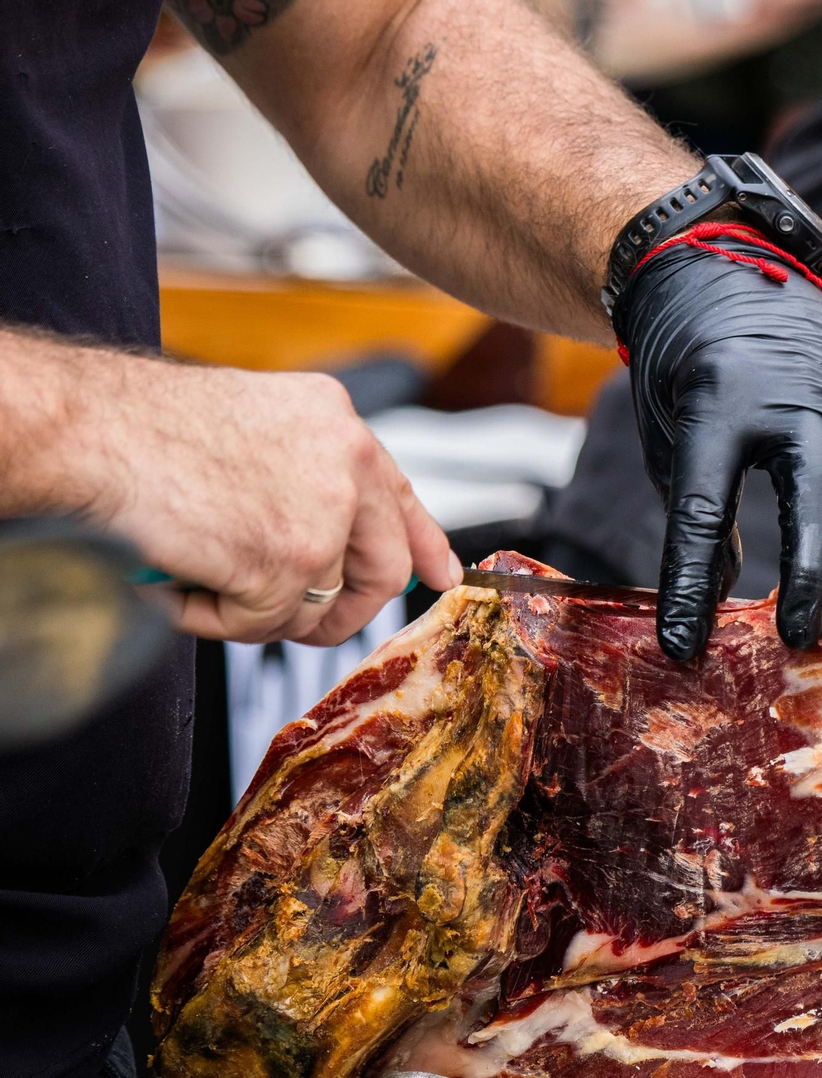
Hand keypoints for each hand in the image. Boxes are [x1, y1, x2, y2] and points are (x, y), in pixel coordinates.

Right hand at [92, 364, 460, 645]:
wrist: (94, 429)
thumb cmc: (147, 427)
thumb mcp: (257, 427)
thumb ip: (304, 474)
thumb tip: (332, 539)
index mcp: (339, 423)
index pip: (401, 497)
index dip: (423, 545)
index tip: (441, 577)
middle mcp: (349, 463)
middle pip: (383, 568)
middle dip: (344, 611)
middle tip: (302, 623)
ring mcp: (326, 515)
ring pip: (318, 607)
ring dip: (259, 614)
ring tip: (204, 584)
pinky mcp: (290, 562)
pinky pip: (262, 625)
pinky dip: (213, 619)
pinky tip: (178, 582)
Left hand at [615, 229, 821, 659]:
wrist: (727, 274)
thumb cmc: (688, 376)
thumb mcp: (670, 441)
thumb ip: (700, 521)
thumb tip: (722, 607)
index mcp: (715, 401)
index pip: (705, 508)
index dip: (693, 584)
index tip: (685, 647)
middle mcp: (790, 392)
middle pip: (817, 493)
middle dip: (811, 574)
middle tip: (797, 637)